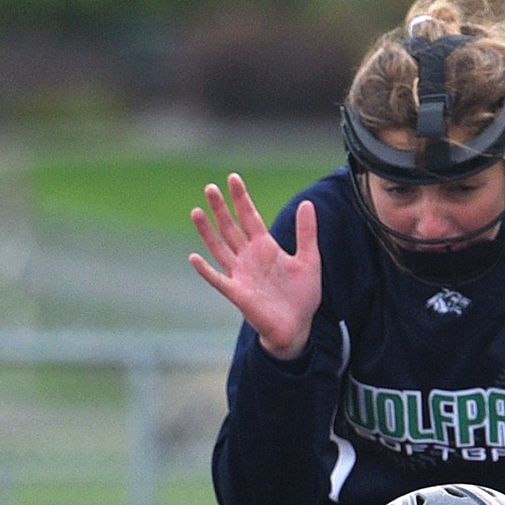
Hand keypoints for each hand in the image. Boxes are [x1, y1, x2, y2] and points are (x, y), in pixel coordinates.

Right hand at [190, 173, 321, 360]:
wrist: (297, 326)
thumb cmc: (302, 295)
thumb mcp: (309, 260)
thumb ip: (307, 233)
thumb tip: (307, 202)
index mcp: (265, 247)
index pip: (250, 217)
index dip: (241, 198)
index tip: (233, 178)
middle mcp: (249, 258)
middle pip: (231, 228)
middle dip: (221, 208)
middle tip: (210, 187)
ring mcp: (241, 275)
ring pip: (220, 248)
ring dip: (207, 232)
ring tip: (196, 211)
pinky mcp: (238, 294)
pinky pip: (218, 280)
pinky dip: (206, 270)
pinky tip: (194, 258)